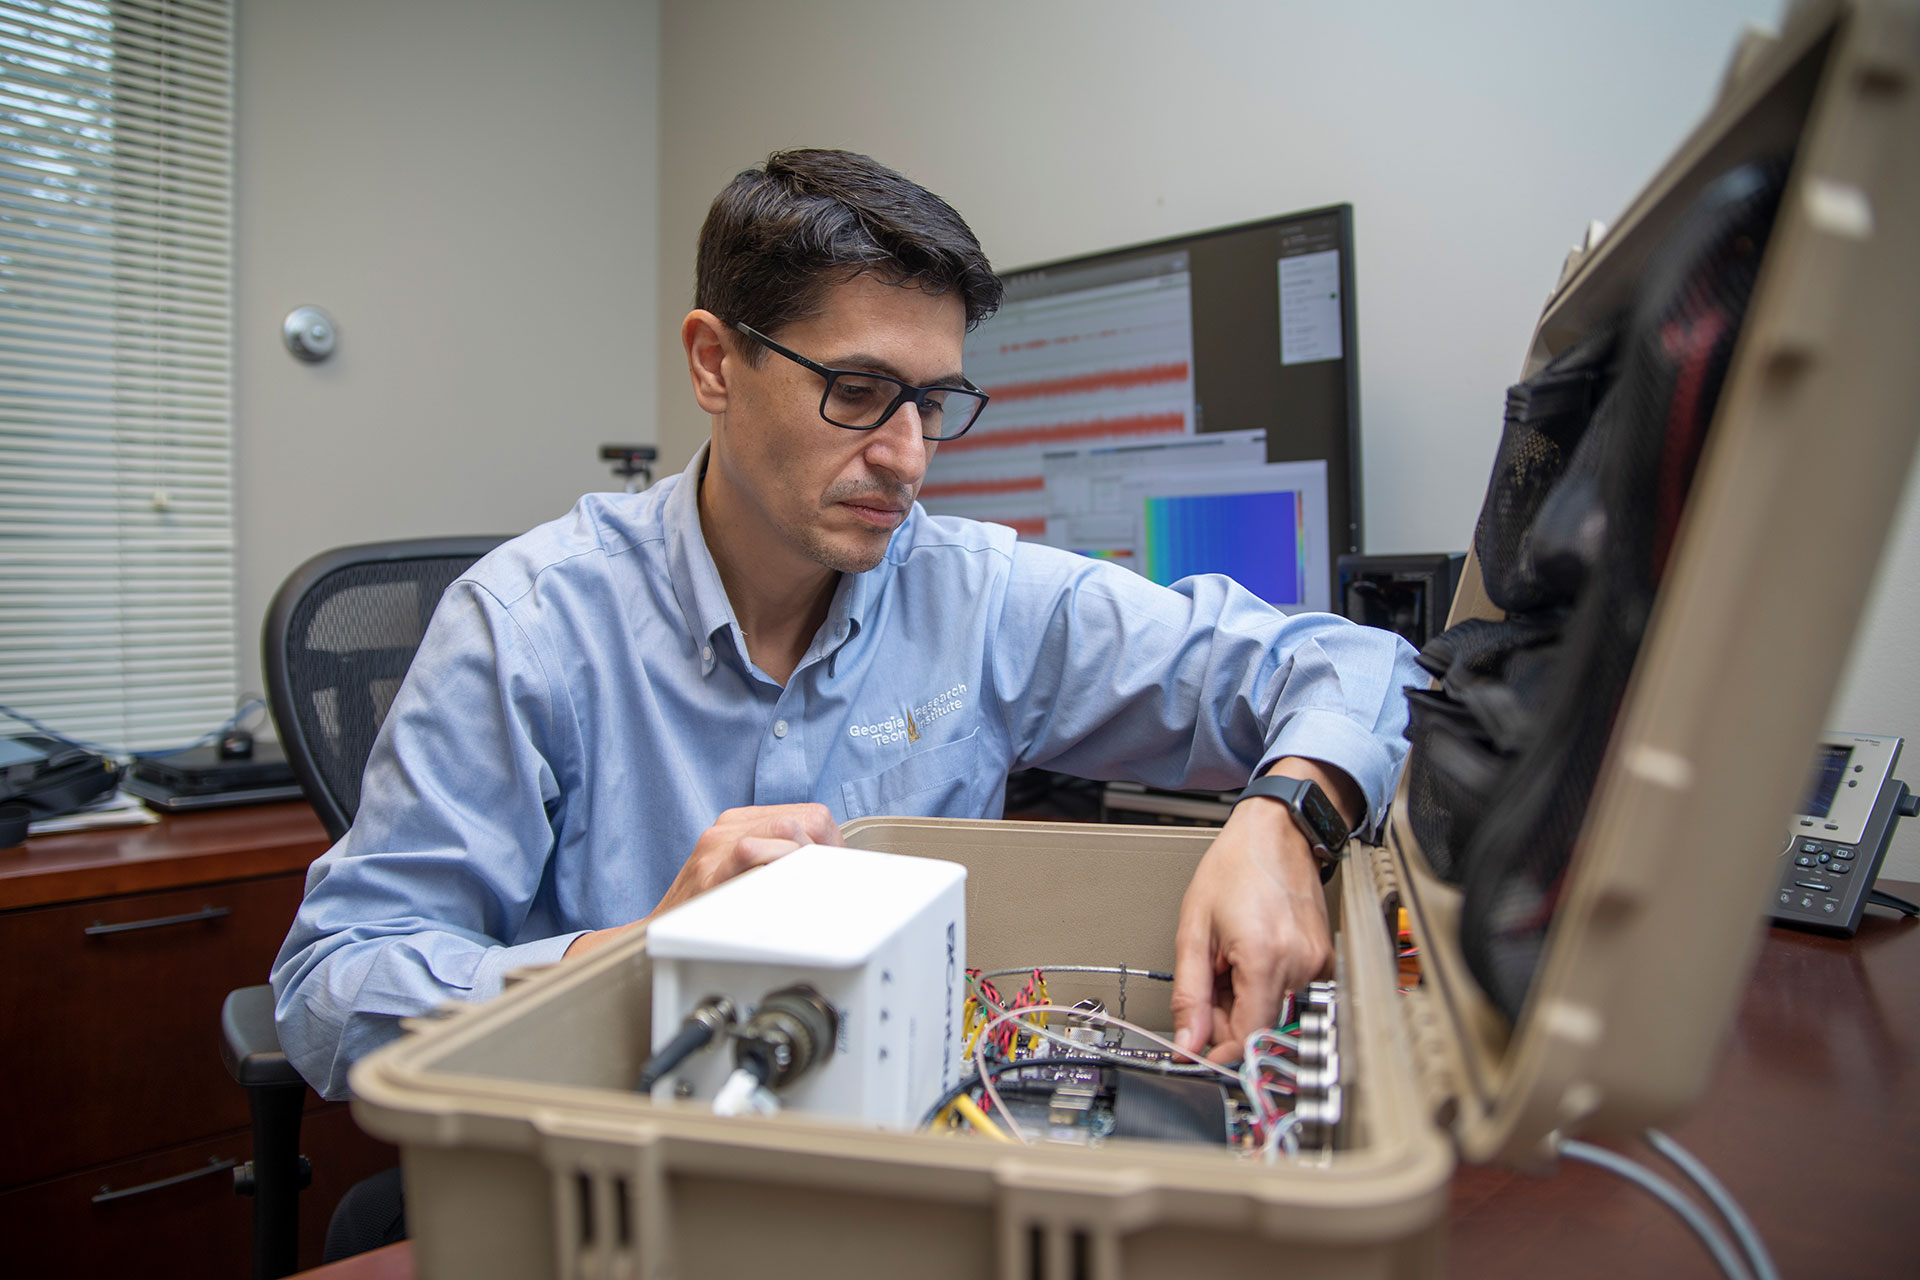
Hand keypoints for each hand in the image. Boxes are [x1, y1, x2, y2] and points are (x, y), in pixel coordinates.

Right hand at [565, 803, 842, 957]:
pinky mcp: (708, 871)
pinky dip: (778, 868)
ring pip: (785, 829)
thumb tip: (832, 867)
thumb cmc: (708, 907)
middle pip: (804, 820)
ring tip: (800, 888)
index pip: (810, 816)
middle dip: (821, 854)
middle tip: (817, 885)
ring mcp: (716, 846)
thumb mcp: (748, 871)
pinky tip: (781, 890)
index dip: (828, 846)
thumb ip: (782, 859)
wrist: (657, 932)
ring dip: (804, 862)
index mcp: (742, 822)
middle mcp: (728, 828)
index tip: (825, 873)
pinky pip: (752, 852)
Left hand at [1170, 760, 1355, 1062]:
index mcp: (1266, 958)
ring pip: (1272, 1010)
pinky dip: (1264, 984)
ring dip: (1243, 998)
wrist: (1276, 832)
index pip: (1250, 1038)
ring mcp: (1317, 963)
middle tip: (1207, 981)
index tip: (1198, 1051)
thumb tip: (1187, 1043)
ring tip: (1229, 958)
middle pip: (1259, 1025)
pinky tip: (1251, 955)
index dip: (1220, 1049)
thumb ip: (1189, 994)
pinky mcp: (1324, 960)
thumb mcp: (1194, 931)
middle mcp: (1301, 965)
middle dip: (1225, 1017)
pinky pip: (1290, 991)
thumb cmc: (1236, 867)